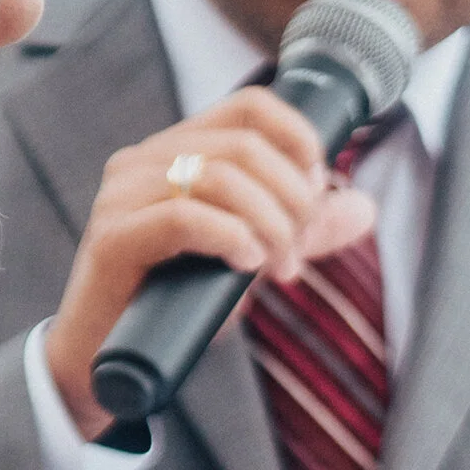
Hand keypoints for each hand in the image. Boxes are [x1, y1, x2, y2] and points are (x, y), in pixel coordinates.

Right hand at [44, 88, 376, 438]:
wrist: (105, 363)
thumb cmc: (173, 305)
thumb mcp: (249, 258)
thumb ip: (300, 230)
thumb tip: (364, 207)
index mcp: (176, 151)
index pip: (250, 106)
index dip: (299, 138)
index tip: (319, 189)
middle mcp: (144, 160)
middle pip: (244, 146)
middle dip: (292, 200)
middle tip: (300, 253)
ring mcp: (122, 195)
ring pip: (219, 177)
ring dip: (270, 224)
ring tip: (280, 270)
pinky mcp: (112, 237)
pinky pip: (184, 217)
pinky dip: (230, 237)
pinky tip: (245, 263)